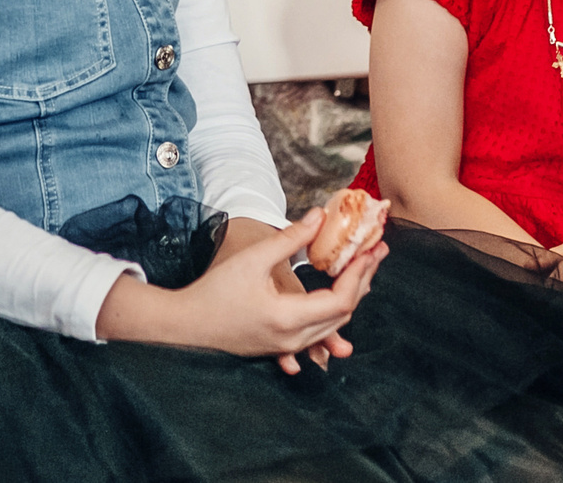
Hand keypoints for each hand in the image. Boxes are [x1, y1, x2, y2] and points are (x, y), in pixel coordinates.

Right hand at [100, 207, 384, 372]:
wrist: (186, 325)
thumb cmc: (214, 291)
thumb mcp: (253, 259)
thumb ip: (289, 238)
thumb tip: (321, 215)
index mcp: (288, 318)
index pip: (341, 300)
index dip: (360, 274)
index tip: (370, 250)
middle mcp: (293, 339)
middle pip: (344, 314)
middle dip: (363, 281)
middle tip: (376, 253)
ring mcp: (288, 347)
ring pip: (333, 324)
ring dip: (351, 296)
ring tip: (362, 268)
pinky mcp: (281, 347)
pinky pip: (319, 332)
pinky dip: (334, 310)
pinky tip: (338, 293)